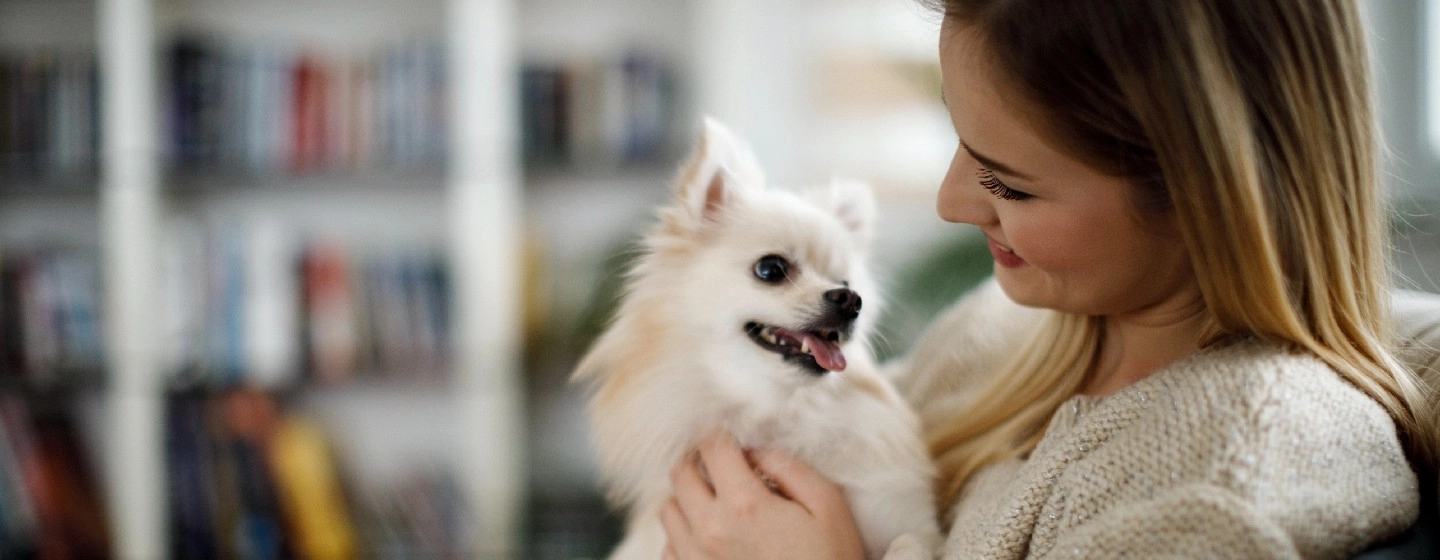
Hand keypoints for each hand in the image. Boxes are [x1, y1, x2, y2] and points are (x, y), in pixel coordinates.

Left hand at [660, 431, 866, 559]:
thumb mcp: (827, 505)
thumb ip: (789, 467)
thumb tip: (756, 450)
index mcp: (745, 506)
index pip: (712, 448)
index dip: (722, 435)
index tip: (732, 438)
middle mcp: (710, 531)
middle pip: (680, 474)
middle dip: (698, 460)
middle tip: (721, 464)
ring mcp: (696, 559)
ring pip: (669, 509)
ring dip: (687, 496)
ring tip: (716, 500)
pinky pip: (669, 546)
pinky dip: (683, 533)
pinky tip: (711, 534)